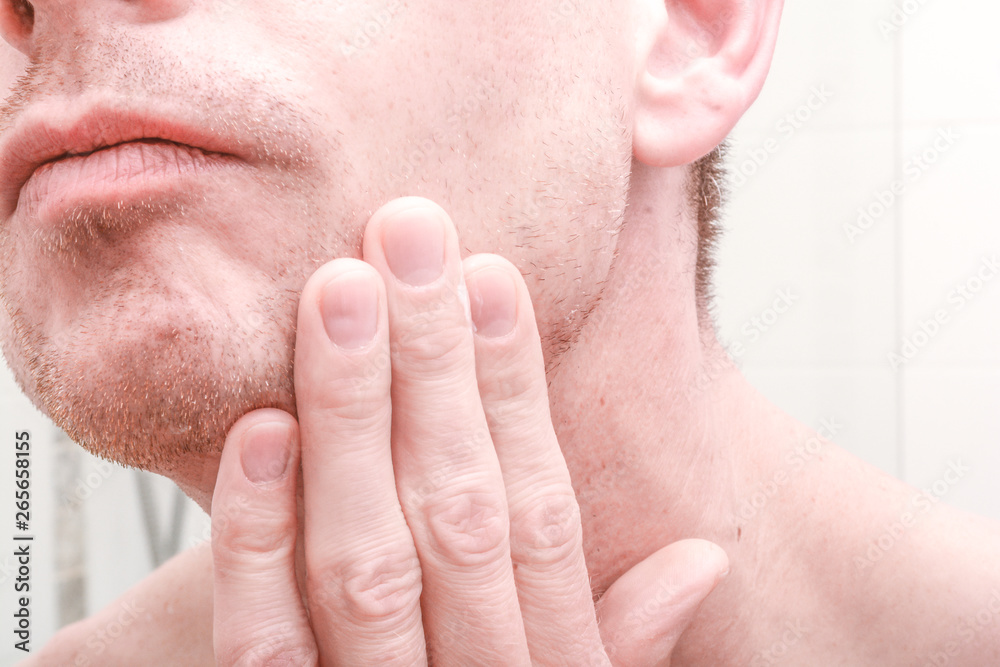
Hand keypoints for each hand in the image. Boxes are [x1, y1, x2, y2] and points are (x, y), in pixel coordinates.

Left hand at [209, 197, 728, 665]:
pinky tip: (260, 430)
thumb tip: (704, 558)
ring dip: (351, 418)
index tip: (493, 279)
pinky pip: (265, 644)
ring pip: (366, 558)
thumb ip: (619, 641)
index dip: (517, 391)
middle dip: (431, 366)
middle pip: (455, 511)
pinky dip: (257, 538)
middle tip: (406, 234)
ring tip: (338, 291)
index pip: (541, 511)